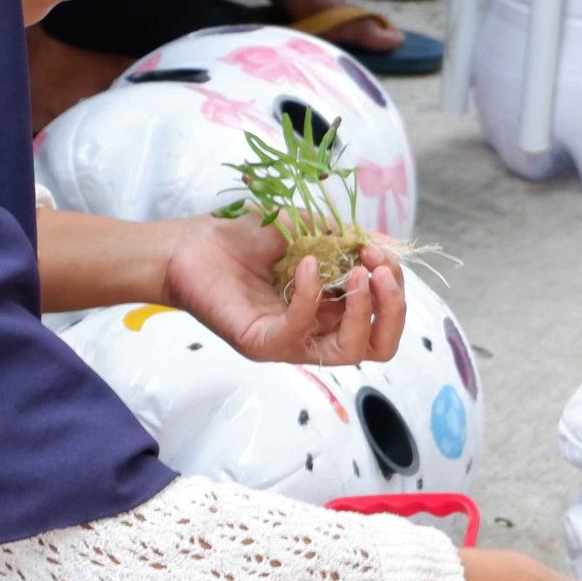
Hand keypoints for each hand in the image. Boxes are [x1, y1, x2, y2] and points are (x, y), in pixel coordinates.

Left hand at [159, 219, 407, 366]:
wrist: (190, 244)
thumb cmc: (243, 238)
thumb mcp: (308, 229)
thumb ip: (348, 239)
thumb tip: (390, 246)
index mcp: (331, 307)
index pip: (381, 315)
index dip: (390, 283)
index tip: (376, 249)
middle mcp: (315, 330)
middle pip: (376, 344)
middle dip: (391, 307)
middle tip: (378, 270)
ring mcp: (288, 341)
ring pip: (348, 351)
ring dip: (363, 311)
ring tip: (358, 273)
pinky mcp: (261, 342)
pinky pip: (298, 332)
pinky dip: (311, 296)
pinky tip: (308, 264)